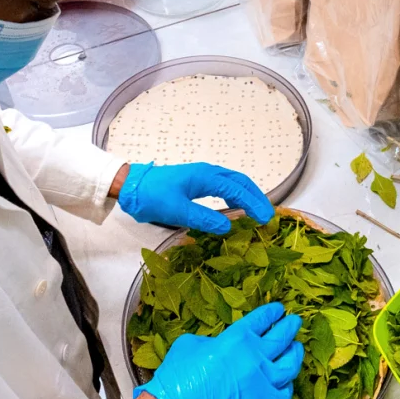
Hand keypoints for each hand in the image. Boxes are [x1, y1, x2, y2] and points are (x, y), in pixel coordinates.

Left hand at [117, 161, 274, 233]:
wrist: (130, 185)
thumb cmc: (151, 196)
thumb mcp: (176, 210)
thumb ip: (203, 218)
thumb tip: (228, 226)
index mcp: (206, 177)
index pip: (238, 189)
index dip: (254, 203)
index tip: (266, 218)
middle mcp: (207, 173)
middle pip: (240, 181)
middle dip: (257, 197)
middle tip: (269, 214)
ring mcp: (202, 176)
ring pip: (233, 182)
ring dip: (248, 194)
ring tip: (259, 210)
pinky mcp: (196, 182)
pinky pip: (223, 185)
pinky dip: (236, 194)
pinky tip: (237, 205)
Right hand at [135, 303, 302, 398]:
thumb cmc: (178, 377)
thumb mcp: (191, 343)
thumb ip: (212, 340)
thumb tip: (219, 344)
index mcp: (238, 337)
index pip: (262, 319)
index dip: (272, 313)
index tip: (278, 310)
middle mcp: (256, 357)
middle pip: (282, 337)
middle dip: (290, 326)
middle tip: (294, 322)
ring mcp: (263, 382)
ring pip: (290, 365)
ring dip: (295, 354)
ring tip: (297, 348)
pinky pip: (285, 394)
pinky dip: (287, 386)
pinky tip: (285, 382)